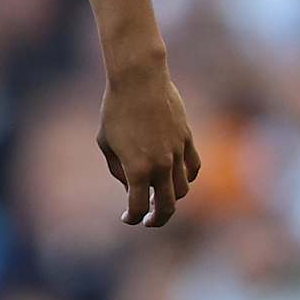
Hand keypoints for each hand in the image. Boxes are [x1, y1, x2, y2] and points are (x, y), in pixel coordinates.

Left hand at [98, 67, 199, 226]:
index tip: (127, 218)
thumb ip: (118, 170)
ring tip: (160, 197)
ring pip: (182, 189)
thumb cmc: (115, 109)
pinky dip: (187, 177)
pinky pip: (193, 167)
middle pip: (167, 207)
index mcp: (138, 168)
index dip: (132, 218)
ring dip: (172, 198)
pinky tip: (176, 177)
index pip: (139, 207)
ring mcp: (177, 152)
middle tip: (149, 221)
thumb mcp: (106, 142)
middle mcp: (161, 165)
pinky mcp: (187, 138)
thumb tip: (131, 185)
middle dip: (158, 219)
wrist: (139, 79)